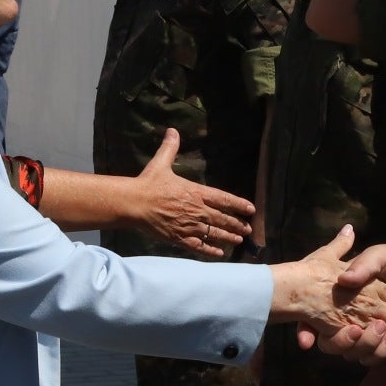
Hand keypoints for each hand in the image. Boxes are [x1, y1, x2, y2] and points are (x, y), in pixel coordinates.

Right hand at [130, 130, 252, 257]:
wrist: (134, 203)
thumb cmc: (149, 183)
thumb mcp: (161, 163)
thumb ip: (170, 148)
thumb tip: (172, 130)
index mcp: (197, 192)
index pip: (224, 199)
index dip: (239, 204)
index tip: (251, 209)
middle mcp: (198, 210)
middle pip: (223, 219)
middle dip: (237, 224)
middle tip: (248, 230)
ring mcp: (190, 225)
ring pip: (215, 234)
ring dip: (228, 237)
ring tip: (239, 241)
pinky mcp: (180, 238)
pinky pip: (199, 247)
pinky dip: (210, 251)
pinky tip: (219, 254)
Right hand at [270, 227, 385, 358]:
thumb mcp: (376, 256)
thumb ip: (362, 266)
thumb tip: (346, 279)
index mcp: (340, 298)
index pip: (313, 318)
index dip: (305, 332)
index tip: (305, 343)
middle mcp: (347, 318)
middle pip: (335, 344)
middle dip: (348, 342)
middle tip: (368, 328)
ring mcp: (364, 330)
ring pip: (355, 354)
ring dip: (371, 347)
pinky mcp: (381, 339)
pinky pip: (375, 356)